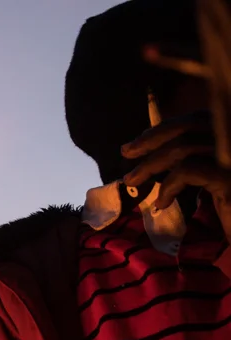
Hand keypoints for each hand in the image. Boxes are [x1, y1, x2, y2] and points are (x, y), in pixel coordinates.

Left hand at [121, 113, 230, 234]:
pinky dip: (168, 185)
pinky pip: (188, 170)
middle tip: (126, 152)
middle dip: (152, 138)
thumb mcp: (212, 181)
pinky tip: (161, 204)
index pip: (198, 119)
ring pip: (183, 147)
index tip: (139, 141)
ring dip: (150, 165)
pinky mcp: (230, 180)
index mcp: (230, 140)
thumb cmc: (230, 214)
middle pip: (190, 126)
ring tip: (132, 181)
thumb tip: (157, 150)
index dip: (166, 127)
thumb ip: (194, 161)